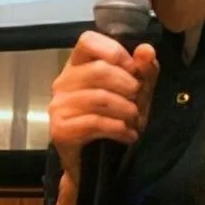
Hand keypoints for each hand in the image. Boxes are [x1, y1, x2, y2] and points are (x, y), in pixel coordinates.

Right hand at [49, 30, 159, 184]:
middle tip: (137, 100)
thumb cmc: (114, 121)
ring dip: (126, 110)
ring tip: (134, 120)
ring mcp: (58, 106)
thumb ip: (144, 70)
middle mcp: (63, 82)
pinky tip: (128, 135)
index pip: (88, 40)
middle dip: (127, 86)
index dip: (114, 51)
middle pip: (99, 70)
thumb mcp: (137, 94)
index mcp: (78, 66)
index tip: (133, 70)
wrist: (97, 164)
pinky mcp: (60, 129)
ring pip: (99, 98)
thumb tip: (146, 50)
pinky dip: (118, 129)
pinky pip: (94, 122)